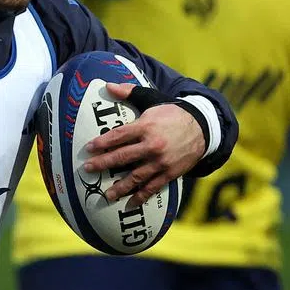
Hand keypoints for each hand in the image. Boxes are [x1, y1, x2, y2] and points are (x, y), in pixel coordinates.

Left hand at [82, 83, 204, 205]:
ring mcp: (161, 161)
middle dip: (103, 164)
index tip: (88, 148)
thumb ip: (129, 92)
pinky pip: (153, 187)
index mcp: (145, 126)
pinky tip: (130, 203)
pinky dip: (141, 196)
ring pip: (136, 176)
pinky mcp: (170, 173)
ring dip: (120, 187)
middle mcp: (152, 145)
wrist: (202, 127)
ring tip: (106, 194)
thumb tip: (108, 86)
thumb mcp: (151, 99)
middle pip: (122, 157)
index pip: (119, 135)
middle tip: (88, 169)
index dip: (102, 143)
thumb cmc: (171, 113)